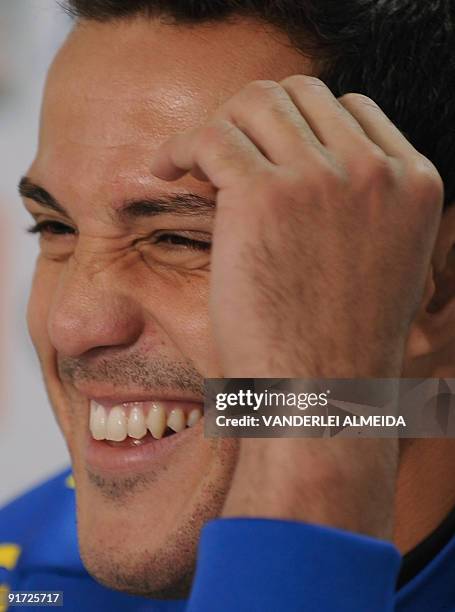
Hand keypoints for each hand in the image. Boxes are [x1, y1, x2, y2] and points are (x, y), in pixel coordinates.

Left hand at [151, 76, 443, 537]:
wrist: (319, 396)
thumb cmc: (338, 341)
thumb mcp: (380, 263)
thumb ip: (365, 209)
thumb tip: (317, 168)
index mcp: (412, 183)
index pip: (351, 109)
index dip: (300, 127)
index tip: (263, 154)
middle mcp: (374, 169)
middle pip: (300, 94)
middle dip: (256, 118)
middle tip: (223, 154)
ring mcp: (322, 177)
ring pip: (254, 104)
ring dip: (218, 127)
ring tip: (190, 162)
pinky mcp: (264, 195)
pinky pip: (211, 136)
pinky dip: (181, 146)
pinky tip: (165, 170)